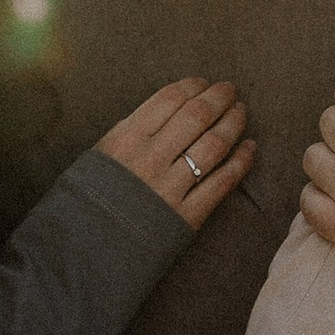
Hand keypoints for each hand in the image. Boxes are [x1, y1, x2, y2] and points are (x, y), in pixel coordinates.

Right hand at [100, 79, 254, 233]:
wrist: (84, 251)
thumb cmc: (88, 201)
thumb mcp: (99, 156)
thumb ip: (128, 133)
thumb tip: (160, 114)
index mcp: (127, 138)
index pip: (170, 98)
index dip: (193, 86)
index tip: (204, 83)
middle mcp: (151, 157)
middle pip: (198, 115)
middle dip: (219, 97)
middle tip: (230, 90)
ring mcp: (171, 186)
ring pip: (214, 144)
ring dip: (233, 123)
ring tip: (241, 113)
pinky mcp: (187, 215)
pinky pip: (222, 183)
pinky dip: (241, 162)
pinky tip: (250, 148)